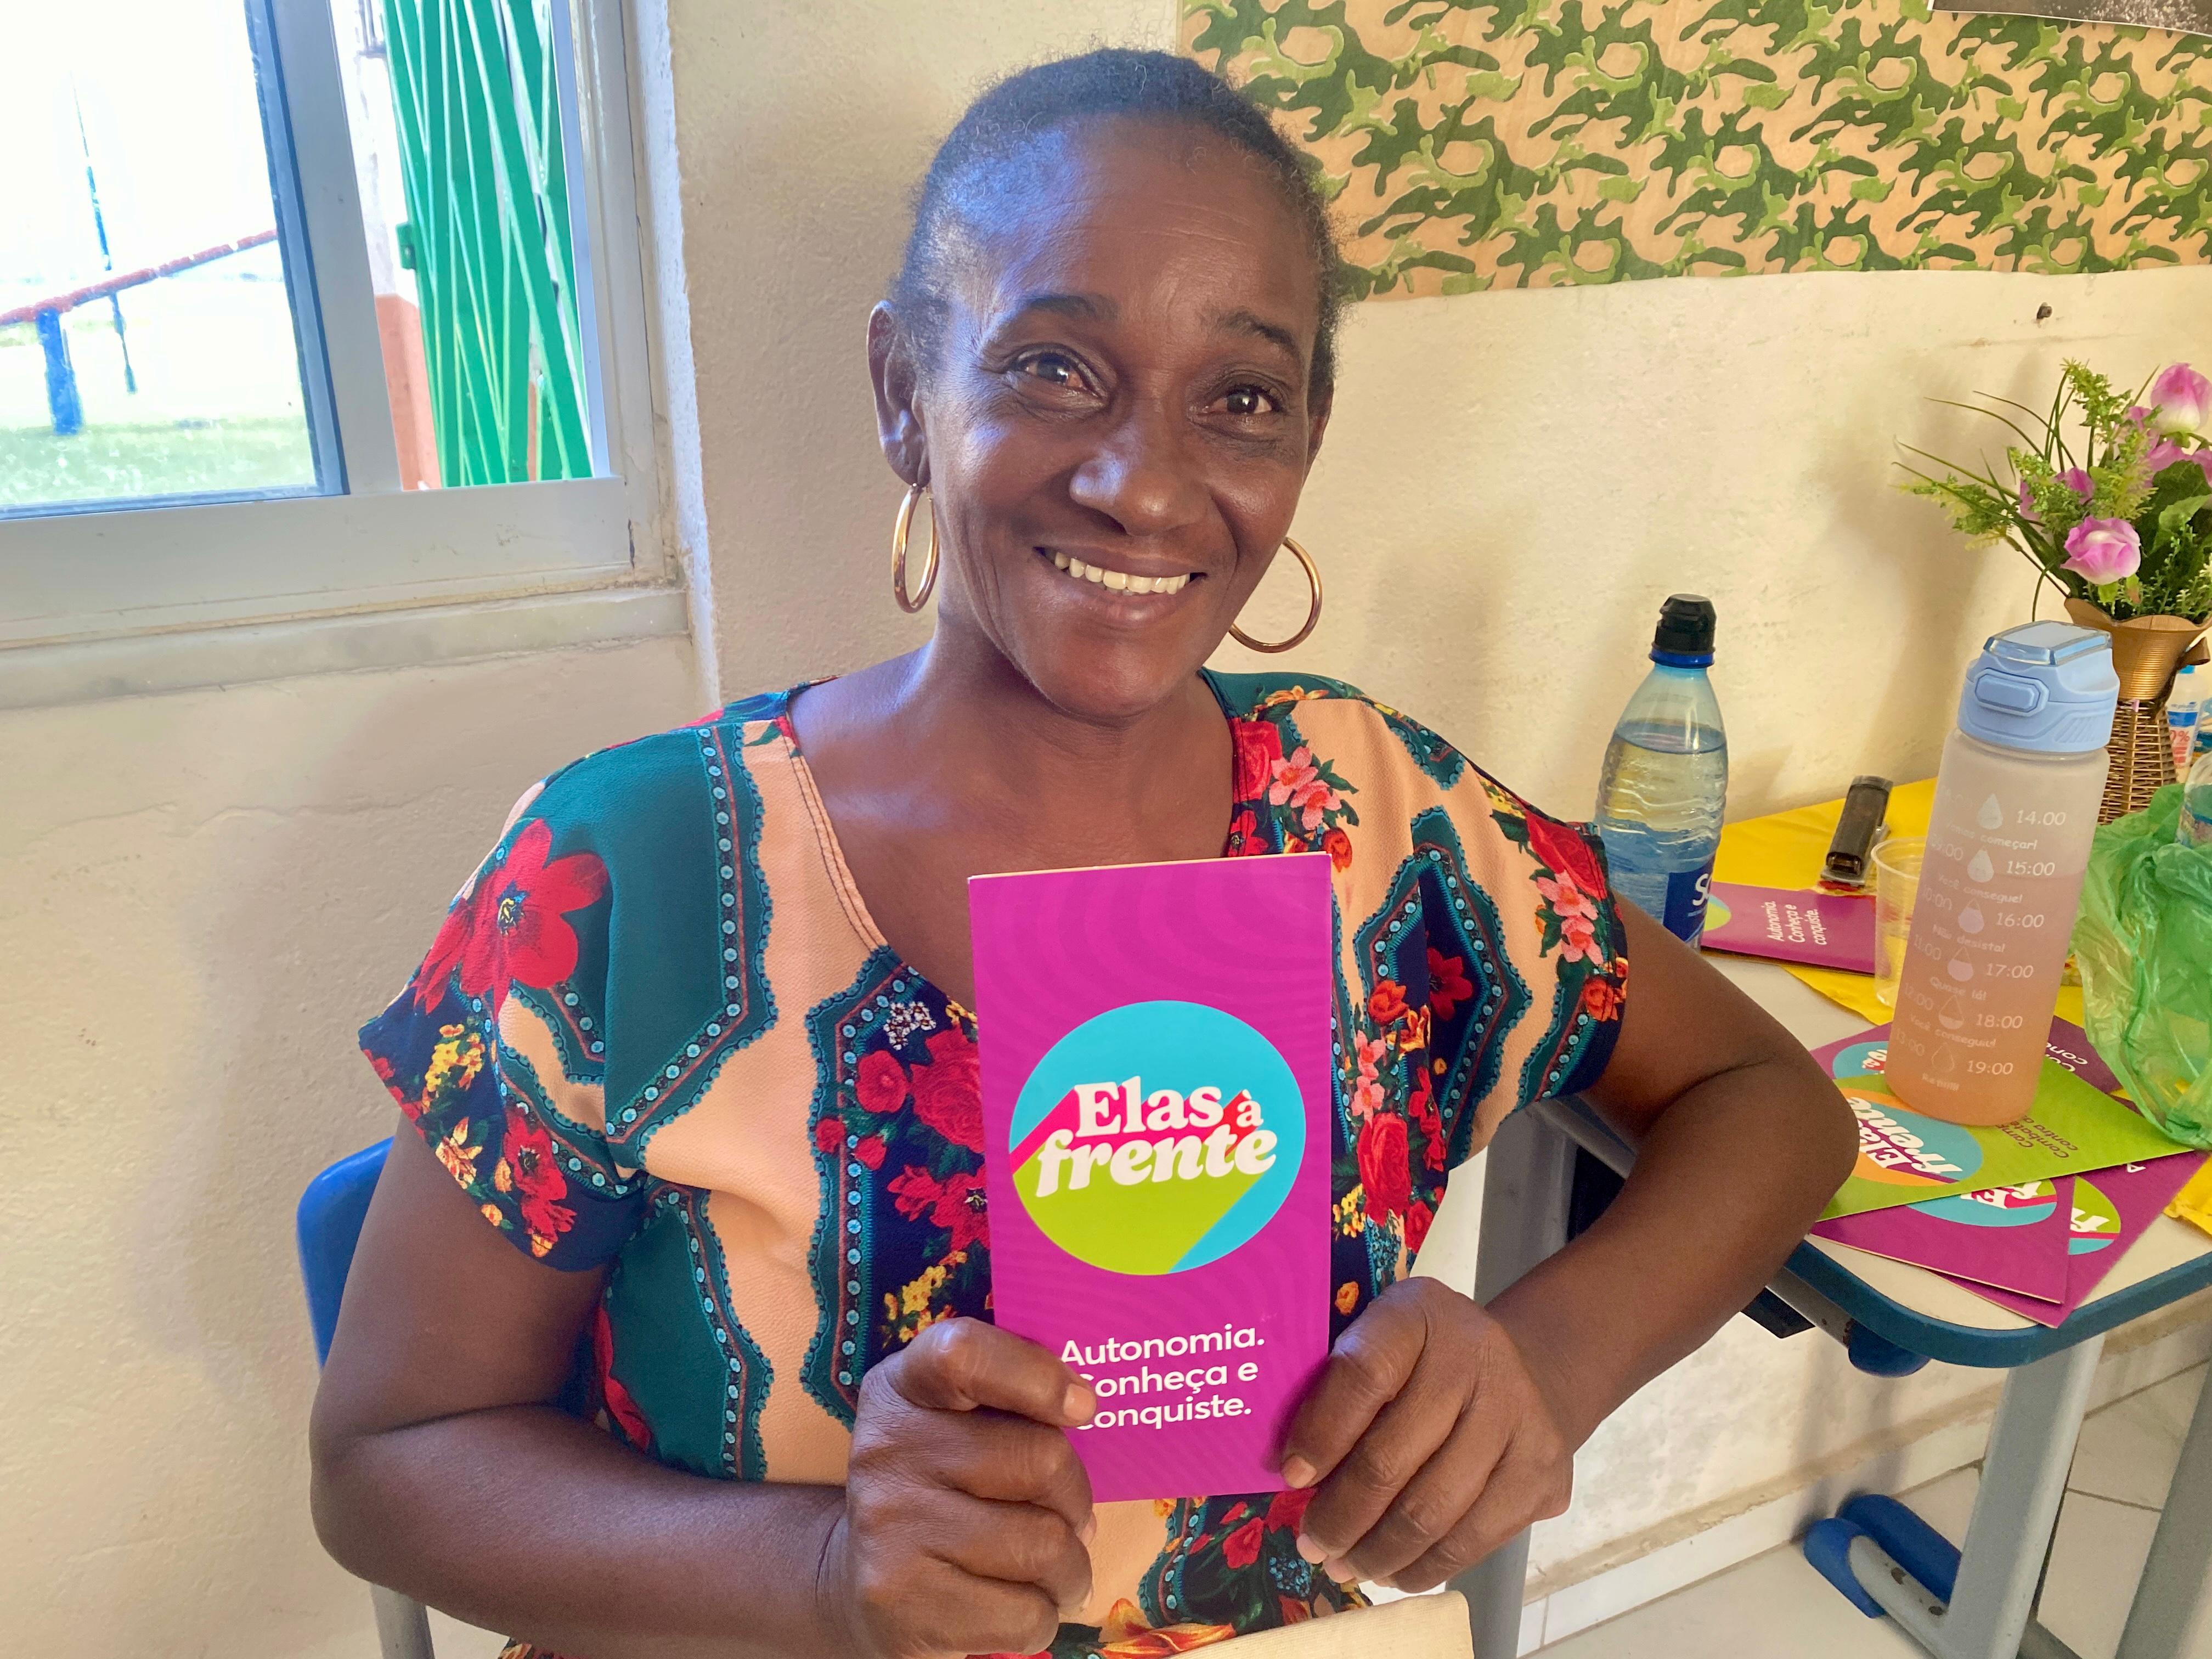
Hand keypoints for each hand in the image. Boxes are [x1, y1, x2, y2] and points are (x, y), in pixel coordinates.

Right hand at [827, 1317, 1098, 1658]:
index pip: (964, 1354)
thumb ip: (1013, 1402)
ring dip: (1070, 1567)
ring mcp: (890, 1530)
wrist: (862, 1586)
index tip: (1081, 1406)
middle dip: (1074, 1497)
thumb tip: (1084, 1410)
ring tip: (1051, 1568)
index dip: (1036, 1375)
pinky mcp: (904, 1607)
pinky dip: (1043, 1616)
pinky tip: (1016, 1604)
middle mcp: (886, 1451)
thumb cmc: (942, 1491)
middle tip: (1064, 1513)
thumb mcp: (958, 1426)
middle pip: (1040, 1459)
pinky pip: (1028, 1616)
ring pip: (1045, 1545)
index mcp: (903, 1388)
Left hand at [1278, 1278, 1571, 1593]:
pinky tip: (1392, 1571)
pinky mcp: (1543, 1475)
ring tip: (1343, 1565)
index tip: (1290, 1476)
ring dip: (1377, 1551)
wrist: (1528, 1369)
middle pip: (1393, 1457)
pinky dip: (1424, 1567)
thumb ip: (1338, 1387)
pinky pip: (1473, 1540)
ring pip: (1432, 1511)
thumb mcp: (1382, 1340)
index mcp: (1419, 1314)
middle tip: (1311, 1543)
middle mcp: (1476, 1359)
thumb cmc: (1427, 1360)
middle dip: (1340, 1515)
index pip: (1364, 1375)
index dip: (1322, 1432)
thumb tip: (1290, 1474)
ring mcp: (1519, 1419)